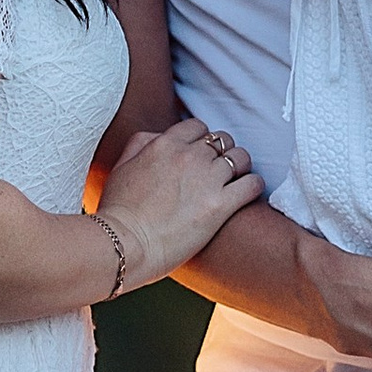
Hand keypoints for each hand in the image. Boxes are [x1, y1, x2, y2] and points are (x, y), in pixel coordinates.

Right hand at [98, 119, 261, 285]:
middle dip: (223, 152)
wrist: (123, 244)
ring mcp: (207, 179)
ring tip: (236, 180)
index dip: (202, 140)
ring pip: (240, 158)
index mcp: (164, 144)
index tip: (202, 154)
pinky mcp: (220, 205)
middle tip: (219, 170)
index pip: (198, 127)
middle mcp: (189, 156)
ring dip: (240, 167)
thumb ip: (141, 144)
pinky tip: (247, 193)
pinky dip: (253, 186)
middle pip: (222, 140)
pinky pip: (251, 184)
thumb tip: (159, 137)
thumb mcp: (121, 167)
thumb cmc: (118, 211)